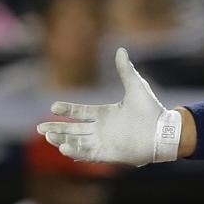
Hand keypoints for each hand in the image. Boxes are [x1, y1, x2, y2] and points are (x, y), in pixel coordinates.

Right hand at [37, 48, 181, 165]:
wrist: (163, 131)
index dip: (67, 110)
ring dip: (62, 140)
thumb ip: (125, 70)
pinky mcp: (108, 154)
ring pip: (76, 142)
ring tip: (48, 136)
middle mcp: (101, 128)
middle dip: (56, 129)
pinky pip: (87, 154)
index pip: (80, 113)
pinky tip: (64, 147)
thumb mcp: (136, 87)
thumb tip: (120, 49)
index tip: (53, 107)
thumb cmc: (151, 110)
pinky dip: (75, 152)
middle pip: (73, 129)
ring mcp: (103, 142)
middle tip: (40, 128)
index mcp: (105, 114)